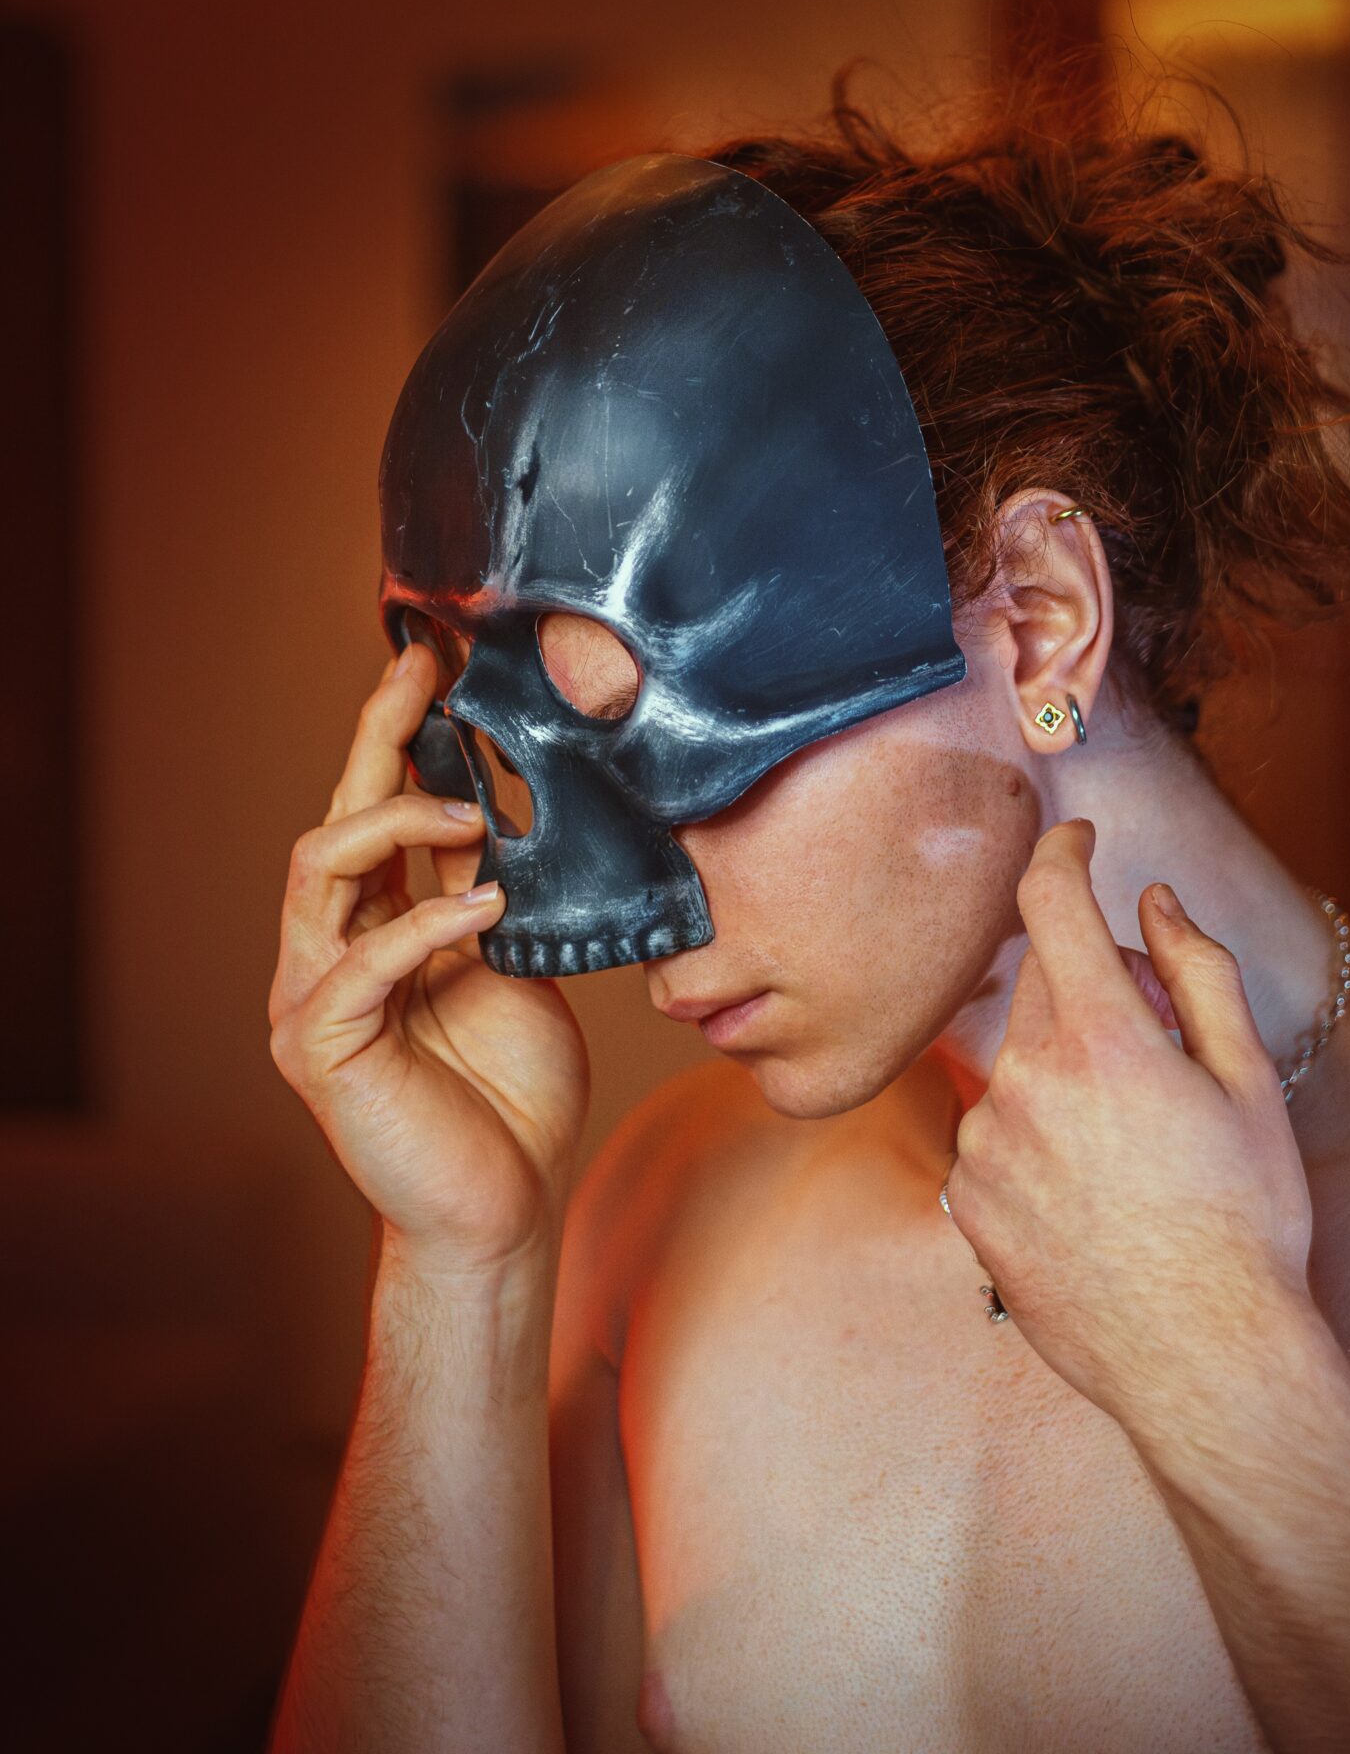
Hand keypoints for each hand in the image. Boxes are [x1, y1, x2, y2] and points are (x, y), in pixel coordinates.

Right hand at [267, 643, 590, 1281]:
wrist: (505, 1206)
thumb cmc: (513, 1092)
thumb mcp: (512, 961)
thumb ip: (490, 888)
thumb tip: (505, 799)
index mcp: (375, 927)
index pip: (372, 810)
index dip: (395, 734)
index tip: (432, 663)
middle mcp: (330, 952)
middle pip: (334, 819)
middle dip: (376, 738)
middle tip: (424, 675)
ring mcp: (315, 998)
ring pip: (320, 870)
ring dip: (396, 823)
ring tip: (472, 811)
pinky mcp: (323, 1048)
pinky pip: (360, 963)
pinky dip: (427, 924)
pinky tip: (488, 908)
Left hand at [942, 819, 1315, 1431]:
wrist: (1204, 1364)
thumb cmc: (1245, 1222)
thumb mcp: (1248, 1083)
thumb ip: (1196, 970)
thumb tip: (1153, 900)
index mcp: (1101, 1039)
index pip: (1051, 900)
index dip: (1061, 851)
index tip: (1076, 839)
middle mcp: (1024, 1081)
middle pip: (1040, 982)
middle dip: (1091, 987)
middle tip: (1158, 1047)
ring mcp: (984, 1146)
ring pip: (1019, 1064)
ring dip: (1063, 1073)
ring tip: (1133, 1155)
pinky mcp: (965, 1203)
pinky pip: (995, 1135)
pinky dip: (1035, 1139)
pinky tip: (1092, 1196)